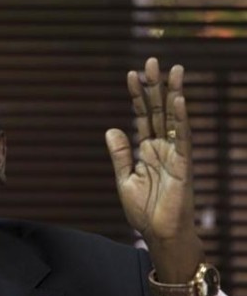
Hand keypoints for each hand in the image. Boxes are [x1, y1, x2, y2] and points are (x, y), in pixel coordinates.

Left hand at [105, 58, 204, 283]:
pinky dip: (181, 119)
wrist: (159, 234)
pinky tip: (178, 99)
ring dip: (172, 94)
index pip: (142, 117)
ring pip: (174, 119)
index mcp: (147, 150)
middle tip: (151, 61)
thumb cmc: (145, 211)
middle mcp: (162, 148)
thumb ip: (120, 155)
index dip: (137, 96)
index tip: (131, 74)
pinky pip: (183, 138)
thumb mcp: (125, 179)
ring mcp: (174, 154)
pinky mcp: (183, 165)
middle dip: (155, 87)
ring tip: (171, 70)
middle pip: (158, 111)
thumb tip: (111, 128)